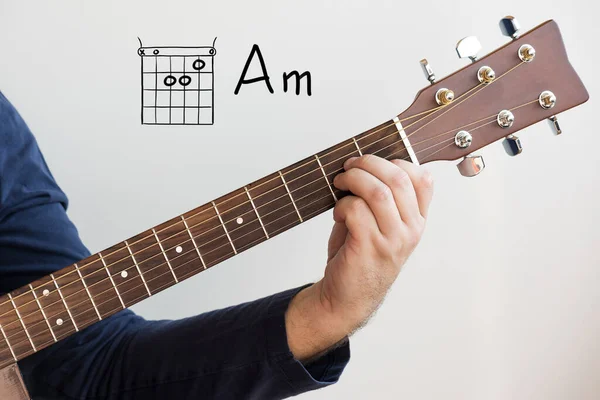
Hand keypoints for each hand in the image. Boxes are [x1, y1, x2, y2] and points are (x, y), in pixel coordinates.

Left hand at [285, 155, 433, 361]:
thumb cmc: (360, 255)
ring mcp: (392, 239)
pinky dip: (342, 204)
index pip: (423, 179)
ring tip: (340, 183)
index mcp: (417, 220)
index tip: (373, 164)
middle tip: (349, 167)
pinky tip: (338, 214)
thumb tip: (363, 163)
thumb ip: (382, 197)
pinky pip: (356, 210)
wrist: (347, 297)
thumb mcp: (380, 225)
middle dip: (368, 164)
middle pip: (398, 179)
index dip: (397, 162)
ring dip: (354, 180)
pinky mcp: (369, 246)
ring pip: (378, 192)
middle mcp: (411, 229)